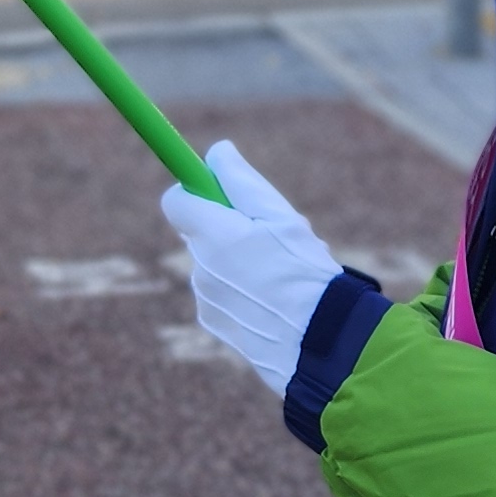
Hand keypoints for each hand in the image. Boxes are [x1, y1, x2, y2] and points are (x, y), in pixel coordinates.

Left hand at [157, 139, 344, 396]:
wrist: (319, 345)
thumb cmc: (304, 274)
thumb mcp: (281, 217)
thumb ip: (242, 181)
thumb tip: (218, 152)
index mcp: (212, 235)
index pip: (176, 200)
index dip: (197, 191)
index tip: (220, 190)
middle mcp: (199, 267)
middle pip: (202, 232)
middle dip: (229, 228)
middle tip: (272, 237)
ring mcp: (204, 299)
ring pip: (215, 264)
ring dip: (240, 261)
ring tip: (283, 273)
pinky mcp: (214, 324)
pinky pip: (222, 294)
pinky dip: (243, 291)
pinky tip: (276, 299)